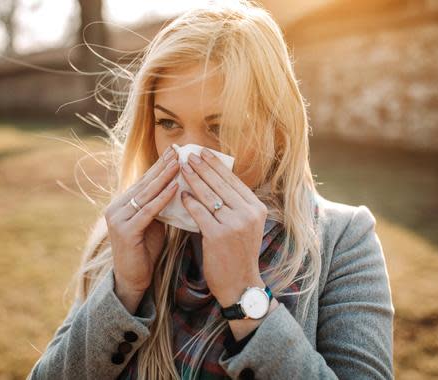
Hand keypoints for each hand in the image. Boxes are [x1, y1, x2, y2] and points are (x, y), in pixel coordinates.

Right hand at [104, 145, 178, 300]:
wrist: (133, 279)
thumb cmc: (145, 251)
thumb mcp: (153, 223)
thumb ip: (158, 206)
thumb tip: (177, 187)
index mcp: (122, 204)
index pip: (143, 181)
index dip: (159, 166)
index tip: (174, 151)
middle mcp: (116, 208)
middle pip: (144, 183)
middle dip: (162, 166)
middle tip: (178, 150)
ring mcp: (118, 219)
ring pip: (146, 194)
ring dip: (164, 178)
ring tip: (179, 164)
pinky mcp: (125, 231)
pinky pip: (148, 211)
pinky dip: (162, 199)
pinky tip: (175, 188)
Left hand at [179, 147, 268, 307]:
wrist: (240, 284)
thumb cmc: (238, 254)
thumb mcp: (246, 226)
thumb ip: (235, 205)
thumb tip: (215, 181)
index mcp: (256, 209)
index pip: (233, 181)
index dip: (217, 165)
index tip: (204, 153)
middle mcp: (248, 214)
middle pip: (220, 184)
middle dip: (203, 167)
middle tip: (189, 154)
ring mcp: (234, 224)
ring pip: (209, 196)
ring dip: (193, 179)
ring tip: (182, 168)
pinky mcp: (218, 236)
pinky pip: (199, 213)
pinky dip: (189, 202)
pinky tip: (181, 194)